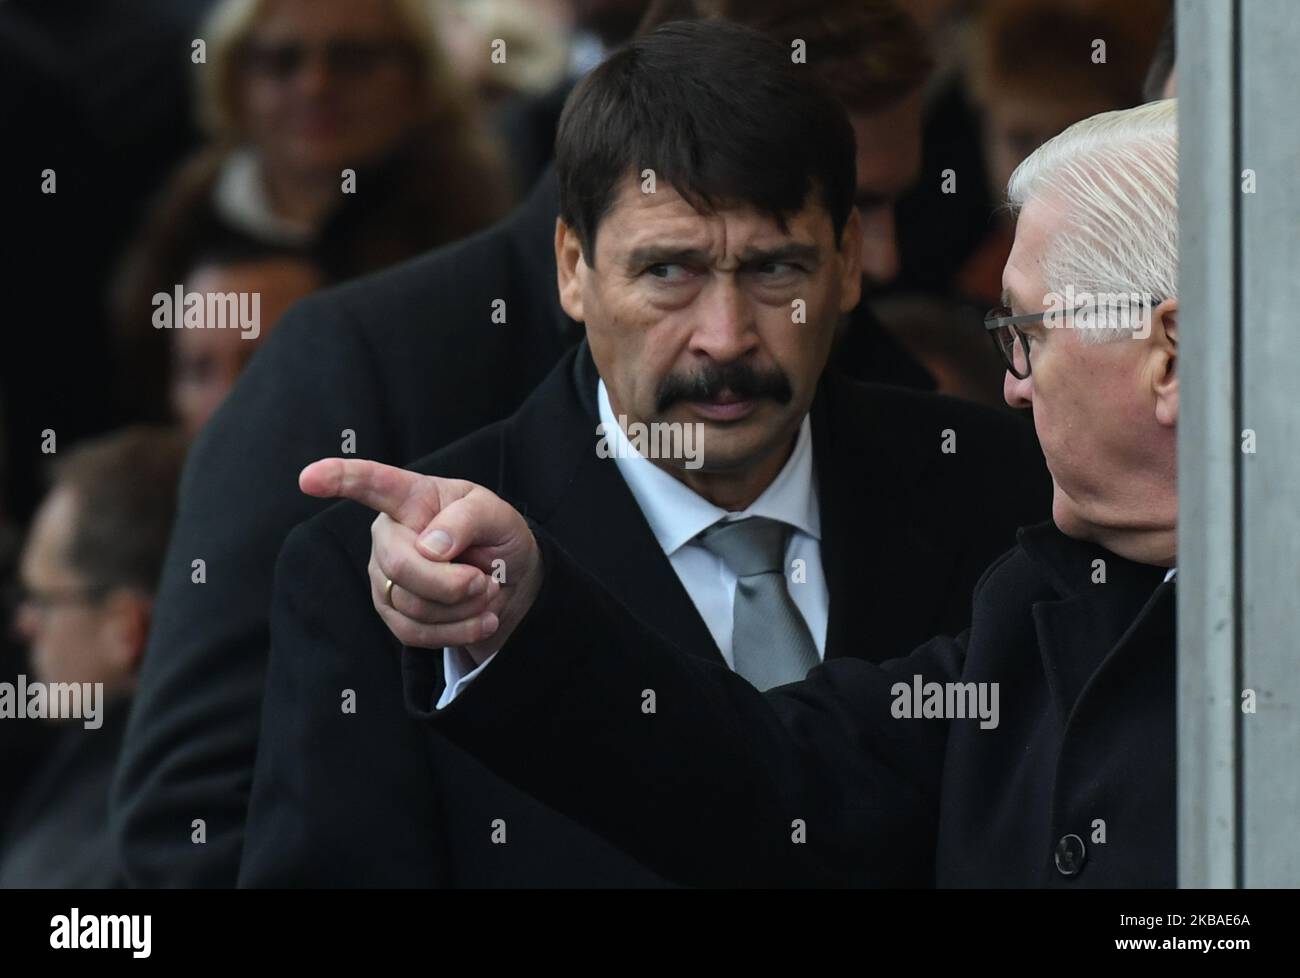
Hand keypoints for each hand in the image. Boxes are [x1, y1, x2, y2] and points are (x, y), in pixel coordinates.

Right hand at [299, 458, 542, 663]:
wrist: (508, 579)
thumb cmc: (496, 535)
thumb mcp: (498, 515)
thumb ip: (468, 519)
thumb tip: (429, 548)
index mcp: (410, 497)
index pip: (370, 483)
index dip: (339, 478)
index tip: (309, 478)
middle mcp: (388, 533)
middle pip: (399, 565)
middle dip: (450, 583)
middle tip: (483, 580)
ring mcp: (384, 574)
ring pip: (410, 604)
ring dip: (461, 608)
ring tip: (485, 592)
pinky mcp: (391, 611)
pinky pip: (414, 632)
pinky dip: (458, 631)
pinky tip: (482, 619)